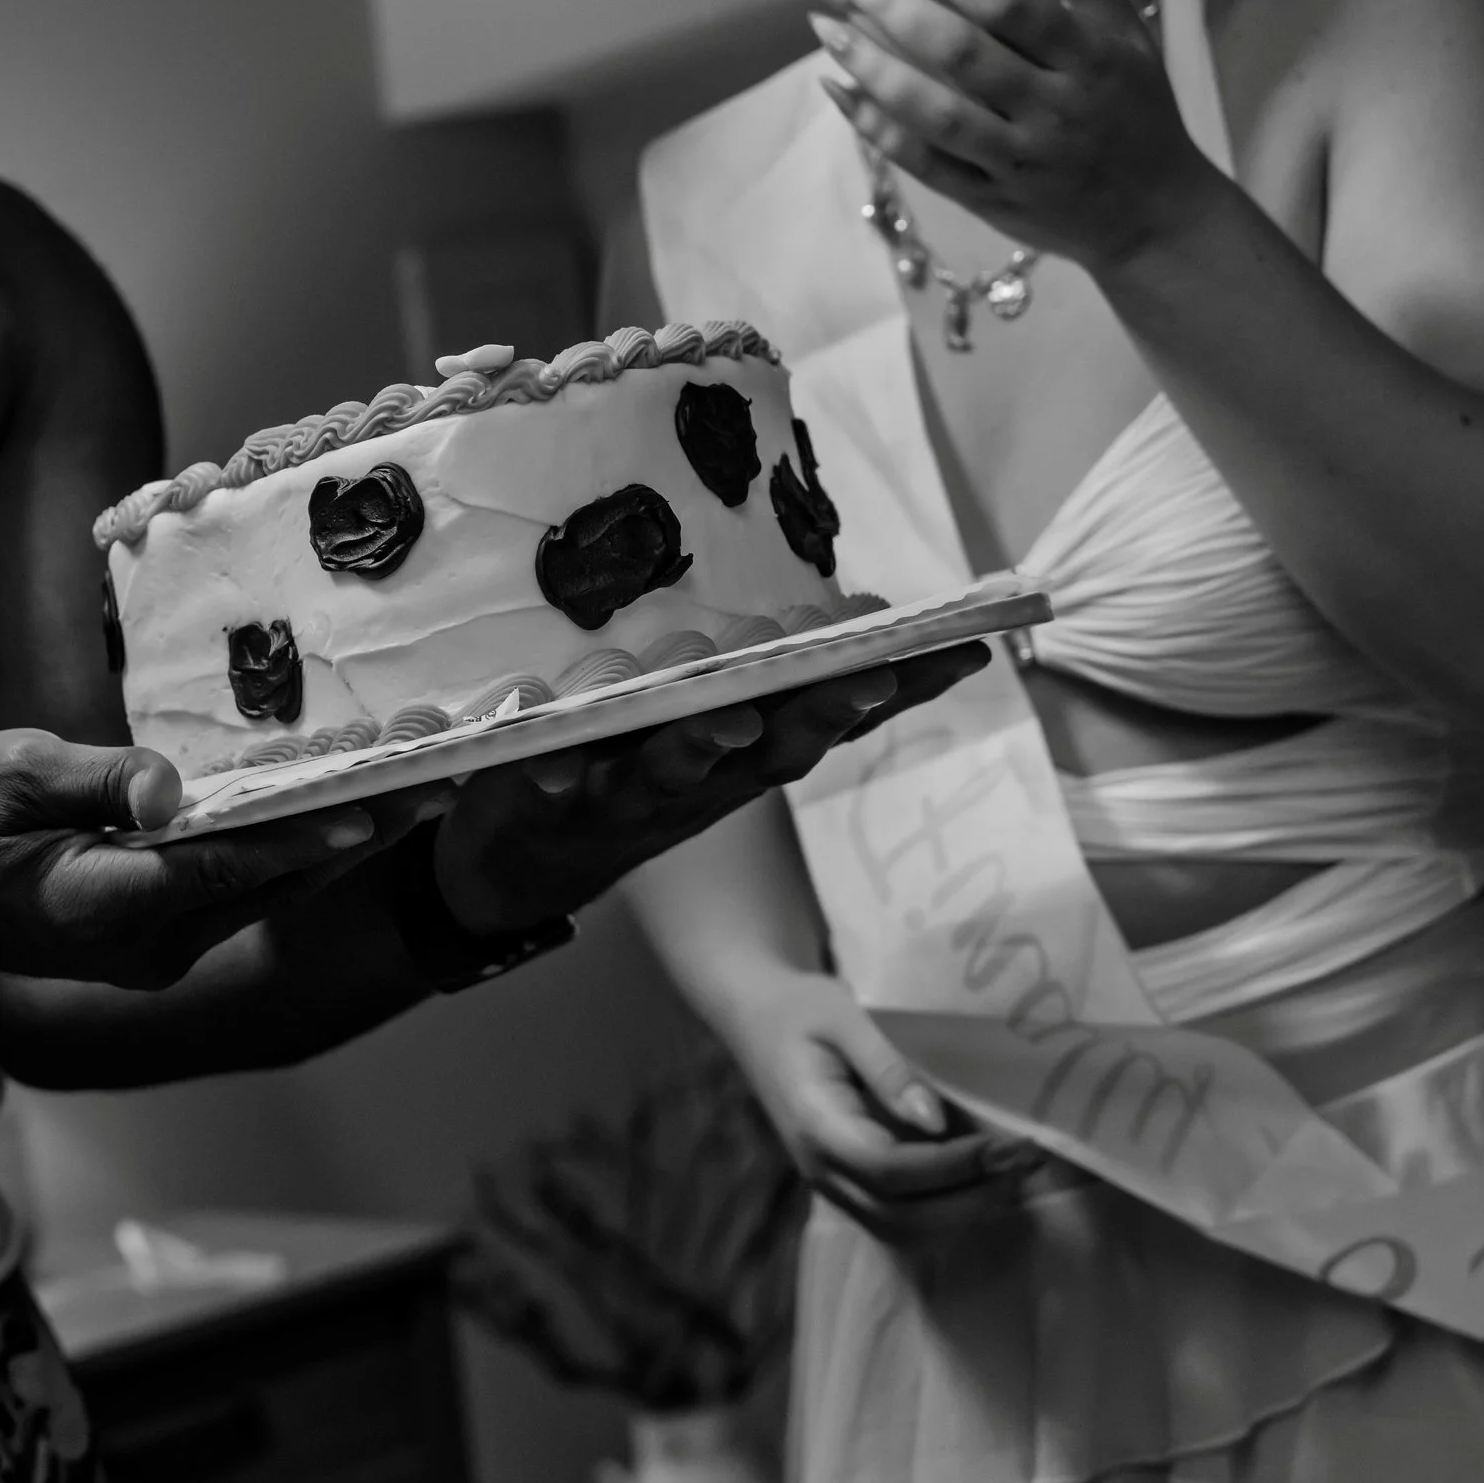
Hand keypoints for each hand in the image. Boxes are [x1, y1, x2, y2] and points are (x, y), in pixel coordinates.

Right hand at [0, 728, 385, 991]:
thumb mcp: (12, 775)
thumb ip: (99, 781)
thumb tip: (167, 790)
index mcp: (106, 903)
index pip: (221, 866)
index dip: (297, 839)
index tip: (367, 815)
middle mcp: (145, 944)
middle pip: (267, 886)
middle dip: (350, 837)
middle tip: (432, 788)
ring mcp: (155, 952)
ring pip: (264, 896)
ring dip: (334, 848)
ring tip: (411, 798)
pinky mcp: (159, 943)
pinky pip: (240, 898)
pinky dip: (291, 858)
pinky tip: (340, 821)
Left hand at [430, 646, 985, 933]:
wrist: (521, 865)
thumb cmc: (633, 772)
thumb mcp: (714, 720)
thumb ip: (776, 678)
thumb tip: (871, 617)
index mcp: (747, 753)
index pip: (833, 716)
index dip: (900, 690)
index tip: (962, 650)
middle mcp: (702, 780)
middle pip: (772, 751)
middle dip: (818, 713)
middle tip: (863, 677)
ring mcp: (625, 795)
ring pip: (671, 770)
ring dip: (701, 747)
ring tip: (728, 722)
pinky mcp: (547, 802)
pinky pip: (549, 785)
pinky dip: (552, 775)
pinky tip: (551, 770)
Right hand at [728, 968, 1037, 1217]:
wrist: (755, 1017)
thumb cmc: (800, 1008)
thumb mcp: (841, 1015)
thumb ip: (887, 1067)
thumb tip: (935, 1120)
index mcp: (816, 1126)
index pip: (889, 1170)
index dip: (952, 1167)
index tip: (1006, 1145)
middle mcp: (820, 1169)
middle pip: (900, 1216)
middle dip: (971, 1198)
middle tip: (1026, 1161)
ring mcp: (831, 1183)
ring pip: (902, 1230)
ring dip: (963, 1213)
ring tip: (1014, 1175)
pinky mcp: (846, 1183)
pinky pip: (898, 1220)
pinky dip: (945, 1213)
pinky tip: (983, 1183)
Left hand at [800, 0, 1212, 276]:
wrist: (1154, 219)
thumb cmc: (1139, 115)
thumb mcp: (1131, 42)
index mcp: (1089, 60)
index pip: (1010, 4)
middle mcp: (1052, 109)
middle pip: (962, 54)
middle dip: (894, 6)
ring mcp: (1018, 161)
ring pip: (936, 114)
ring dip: (874, 69)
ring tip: (825, 28)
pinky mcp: (989, 201)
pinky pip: (925, 165)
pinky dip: (878, 131)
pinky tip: (839, 91)